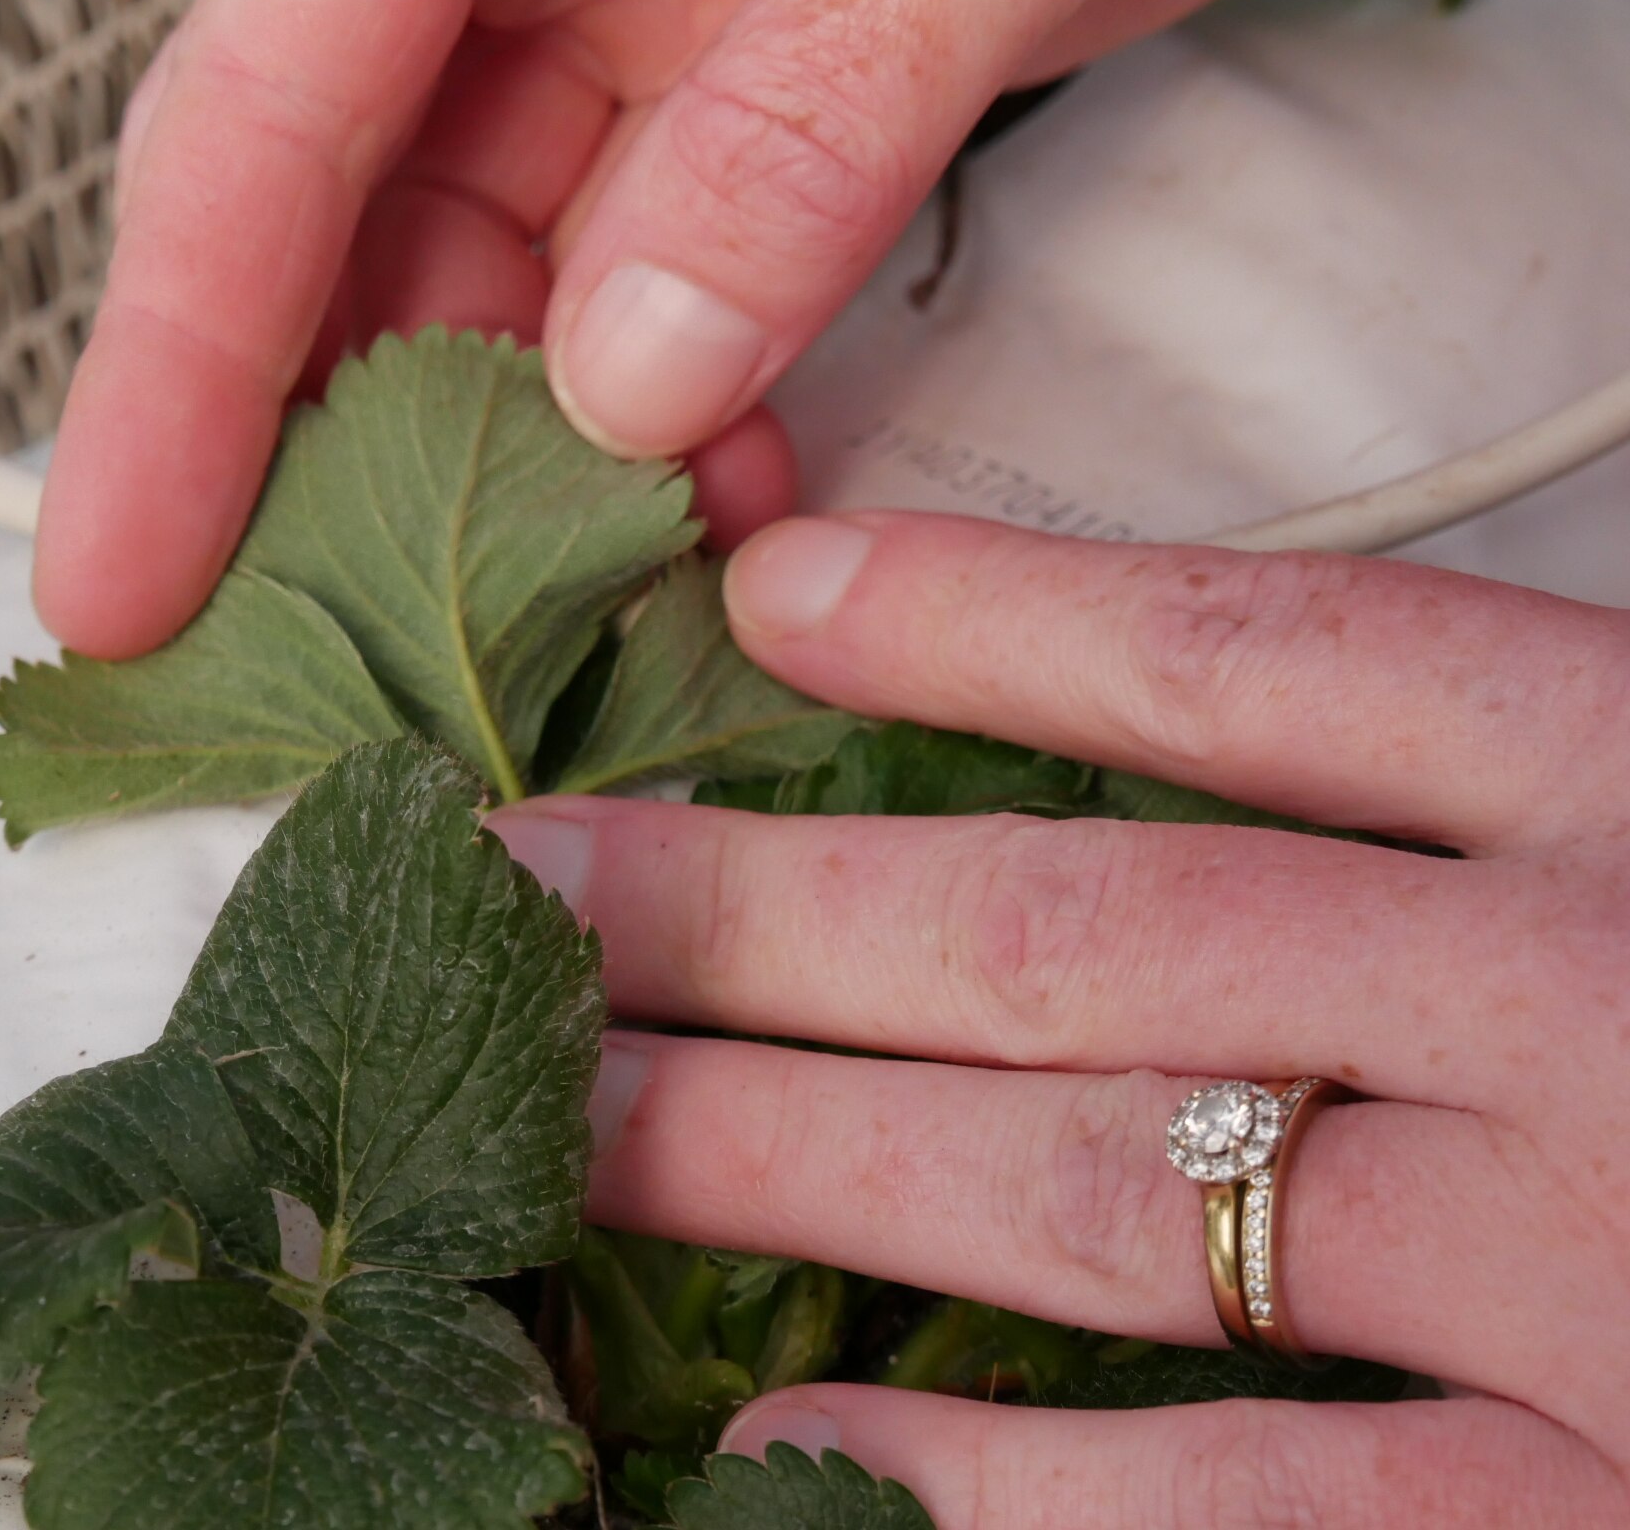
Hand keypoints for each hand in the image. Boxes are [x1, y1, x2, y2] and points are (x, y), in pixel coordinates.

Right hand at [33, 0, 1514, 656]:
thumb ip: (798, 122)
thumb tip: (627, 384)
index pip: (265, 99)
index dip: (170, 365)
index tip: (116, 583)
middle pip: (345, 209)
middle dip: (329, 448)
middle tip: (317, 662)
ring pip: (502, 268)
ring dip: (532, 463)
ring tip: (560, 623)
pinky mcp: (762, 73)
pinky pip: (660, 277)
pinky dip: (675, 418)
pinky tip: (719, 521)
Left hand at [486, 513, 1629, 1525]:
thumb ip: (1487, 818)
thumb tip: (1196, 789)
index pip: (1258, 669)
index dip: (989, 626)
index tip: (766, 605)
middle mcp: (1590, 1008)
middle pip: (1081, 929)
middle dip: (757, 914)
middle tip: (521, 888)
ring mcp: (1586, 1280)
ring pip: (1084, 1184)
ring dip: (782, 1151)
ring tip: (567, 1119)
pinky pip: (1233, 1509)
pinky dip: (989, 1478)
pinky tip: (800, 1435)